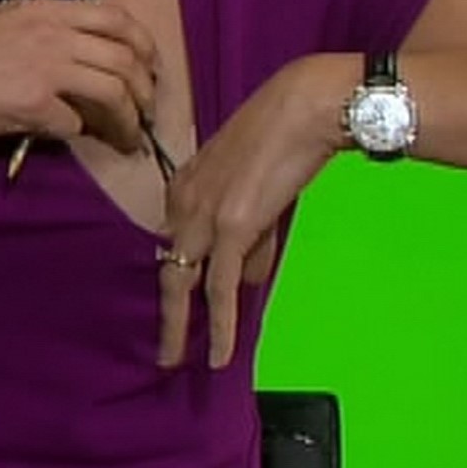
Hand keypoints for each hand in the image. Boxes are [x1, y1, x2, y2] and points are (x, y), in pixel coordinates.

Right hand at [0, 0, 158, 158]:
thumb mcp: (0, 27)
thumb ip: (43, 34)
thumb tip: (80, 61)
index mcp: (43, 8)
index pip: (117, 18)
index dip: (143, 45)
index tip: (149, 69)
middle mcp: (50, 31)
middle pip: (126, 57)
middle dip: (146, 90)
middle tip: (147, 112)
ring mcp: (43, 66)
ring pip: (114, 91)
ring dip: (129, 120)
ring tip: (128, 138)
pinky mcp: (32, 104)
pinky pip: (76, 123)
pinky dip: (80, 134)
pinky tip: (73, 139)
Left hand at [154, 53, 355, 369]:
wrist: (303, 106)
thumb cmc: (286, 136)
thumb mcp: (257, 187)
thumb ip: (251, 236)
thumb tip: (247, 278)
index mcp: (185, 183)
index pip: (174, 239)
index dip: (177, 274)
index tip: (179, 303)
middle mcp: (184, 199)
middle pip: (167, 267)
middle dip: (166, 312)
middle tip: (163, 350)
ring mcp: (204, 214)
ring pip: (182, 282)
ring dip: (181, 327)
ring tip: (177, 361)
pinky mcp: (231, 227)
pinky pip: (219, 288)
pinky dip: (218, 324)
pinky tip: (219, 354)